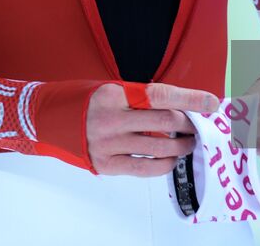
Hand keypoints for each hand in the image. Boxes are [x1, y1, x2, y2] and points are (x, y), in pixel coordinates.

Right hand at [86, 82, 219, 176]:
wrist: (48, 120)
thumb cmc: (86, 102)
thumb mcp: (111, 90)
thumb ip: (141, 100)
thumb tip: (178, 108)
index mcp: (115, 94)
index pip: (161, 95)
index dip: (190, 99)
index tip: (211, 102)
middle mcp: (111, 119)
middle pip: (164, 123)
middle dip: (188, 125)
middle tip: (197, 126)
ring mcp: (108, 144)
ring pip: (158, 148)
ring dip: (180, 147)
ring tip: (188, 143)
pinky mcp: (106, 164)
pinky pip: (144, 168)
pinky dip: (163, 165)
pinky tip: (171, 160)